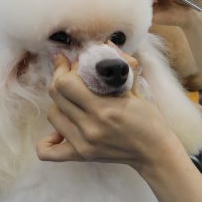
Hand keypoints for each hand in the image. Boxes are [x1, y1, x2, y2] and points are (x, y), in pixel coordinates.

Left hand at [36, 54, 181, 174]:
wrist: (155, 152)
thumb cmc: (149, 121)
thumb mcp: (137, 91)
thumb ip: (122, 67)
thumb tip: (107, 46)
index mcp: (104, 108)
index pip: (66, 82)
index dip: (66, 69)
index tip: (74, 64)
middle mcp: (90, 126)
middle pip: (56, 95)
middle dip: (62, 79)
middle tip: (73, 77)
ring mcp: (83, 143)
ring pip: (53, 115)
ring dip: (60, 104)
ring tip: (73, 101)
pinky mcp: (81, 155)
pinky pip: (48, 152)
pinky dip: (47, 142)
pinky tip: (58, 133)